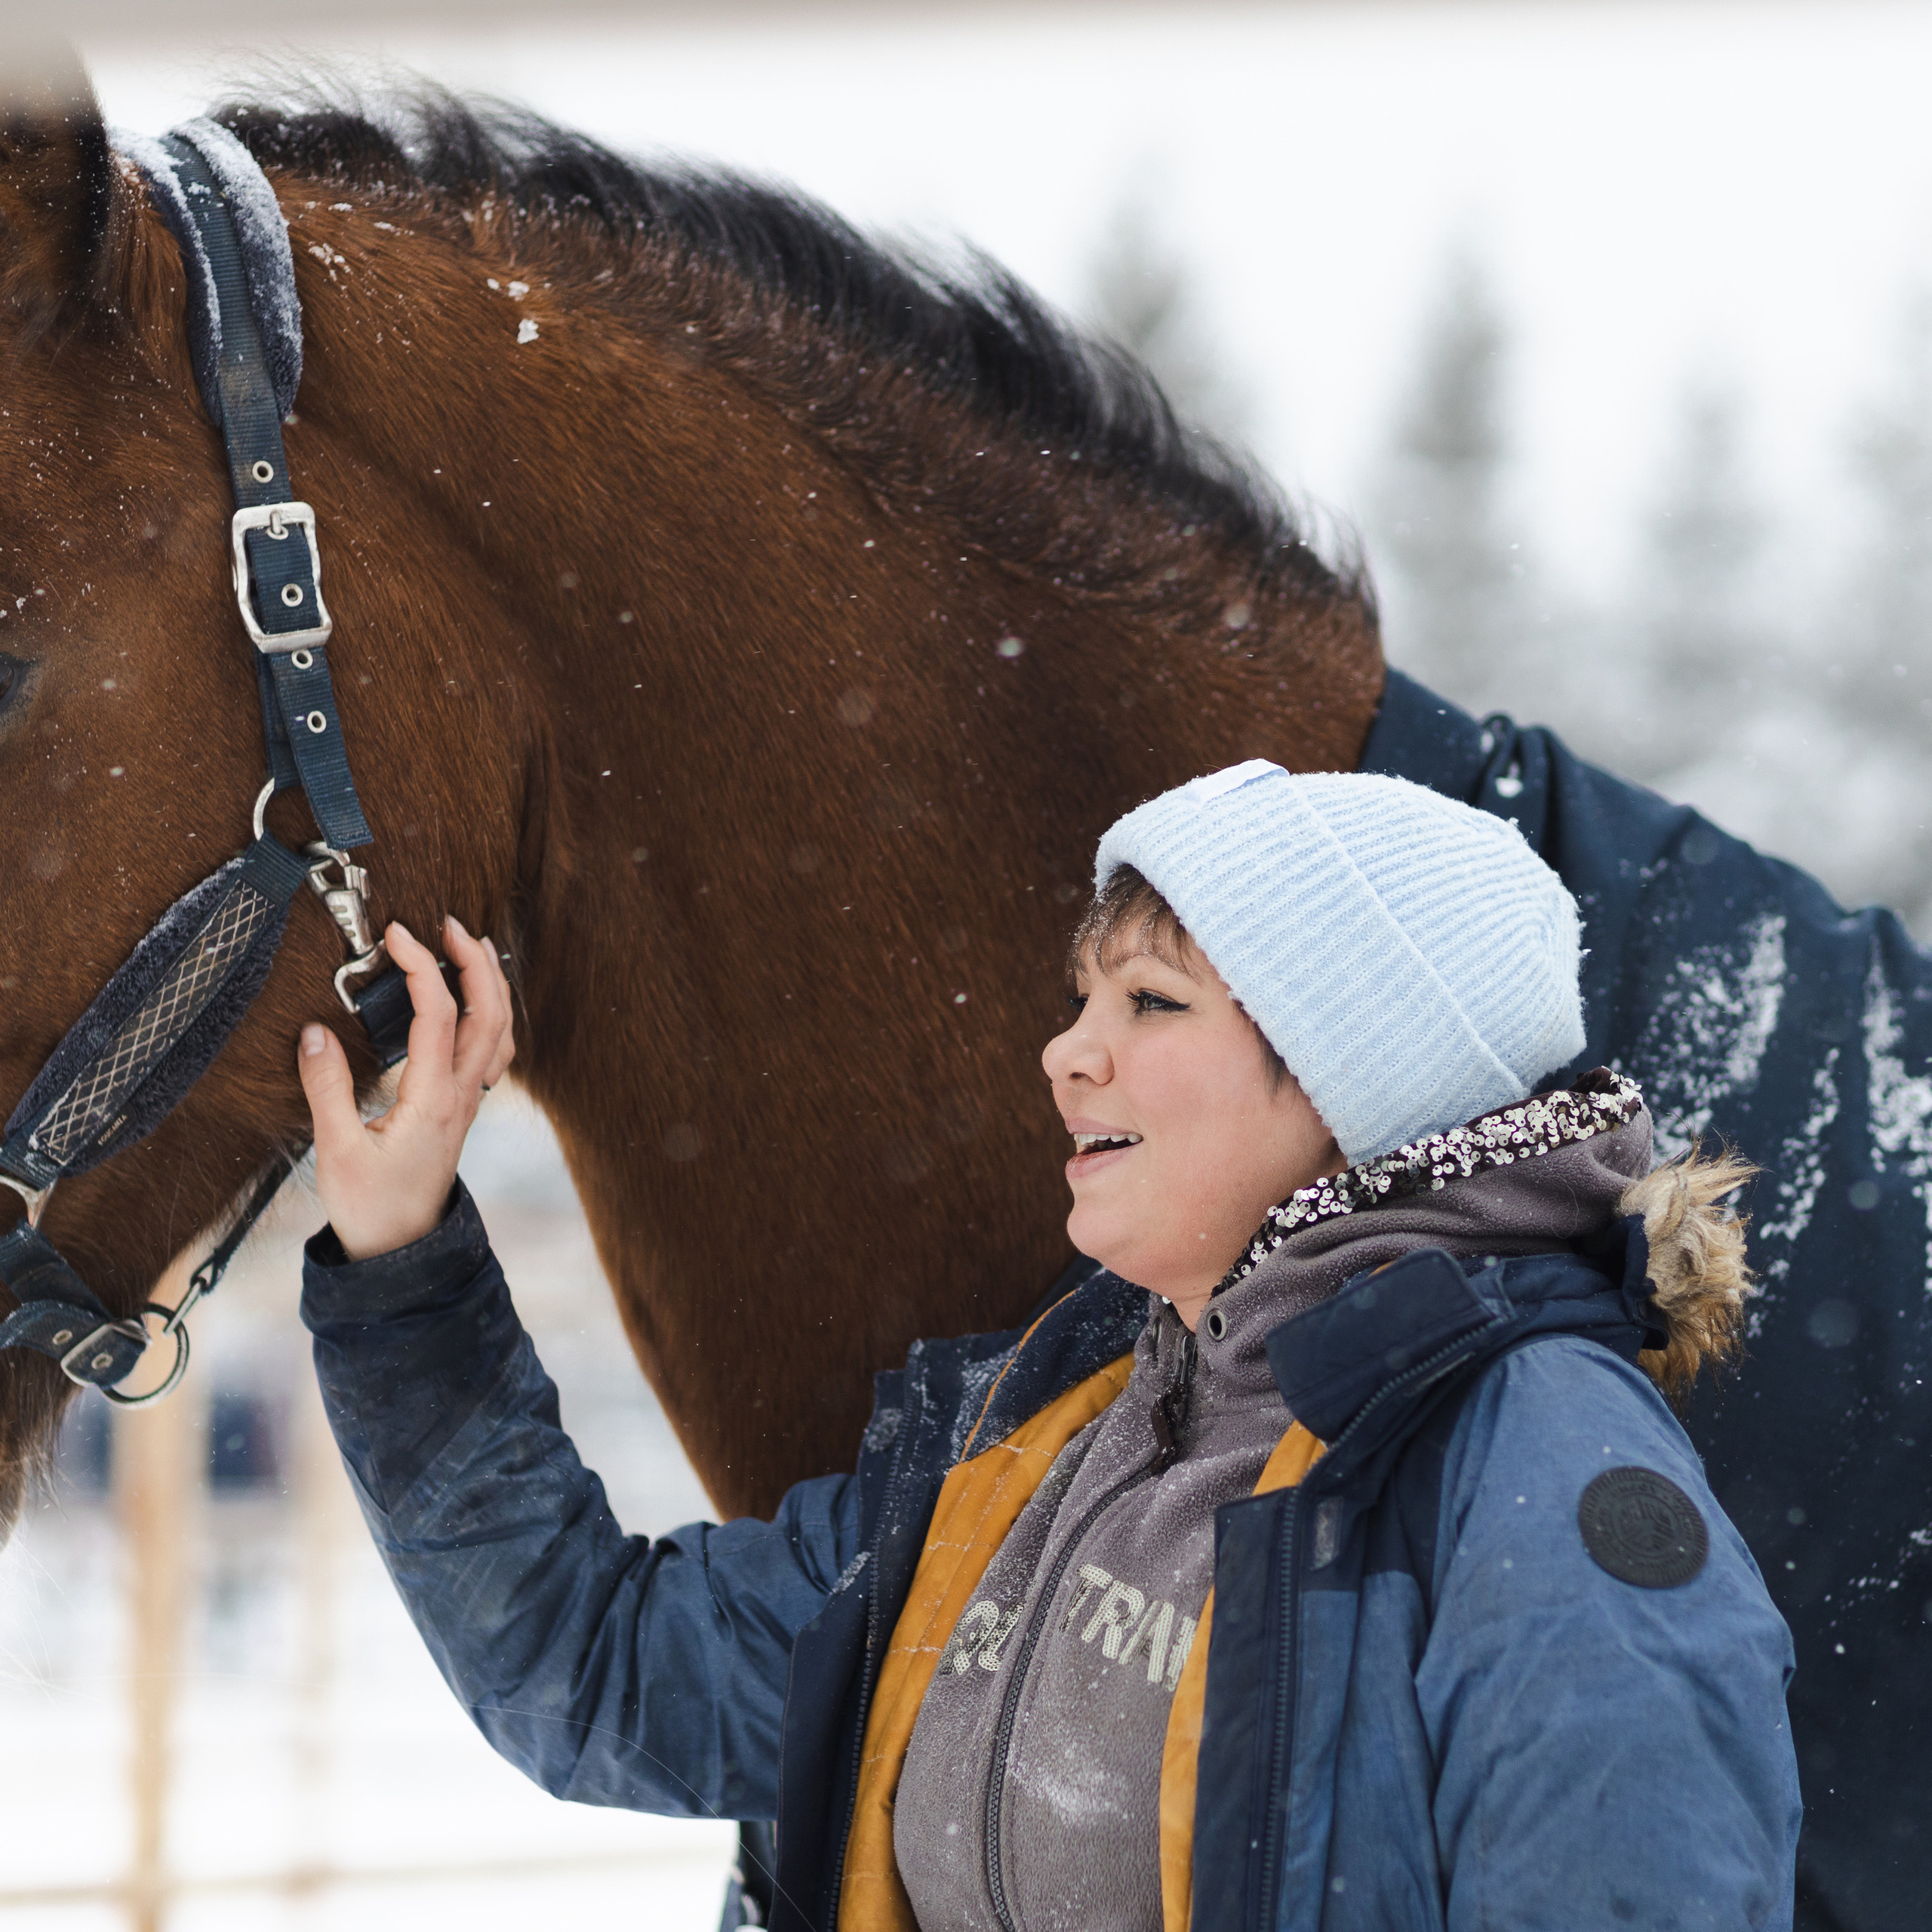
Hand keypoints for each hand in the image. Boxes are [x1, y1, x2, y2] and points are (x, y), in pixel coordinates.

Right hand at [298, 915, 515, 1261]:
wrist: (401, 1252)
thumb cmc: (370, 1207)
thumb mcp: (336, 1149)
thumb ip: (326, 1088)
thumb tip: (314, 1032)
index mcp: (433, 1099)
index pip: (439, 1015)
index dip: (422, 966)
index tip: (397, 934)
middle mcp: (462, 1096)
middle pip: (489, 1013)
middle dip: (474, 962)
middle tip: (448, 923)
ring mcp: (469, 1102)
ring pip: (500, 1031)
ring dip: (491, 984)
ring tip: (470, 946)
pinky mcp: (463, 1109)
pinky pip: (493, 1052)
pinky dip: (493, 1016)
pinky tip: (477, 1001)